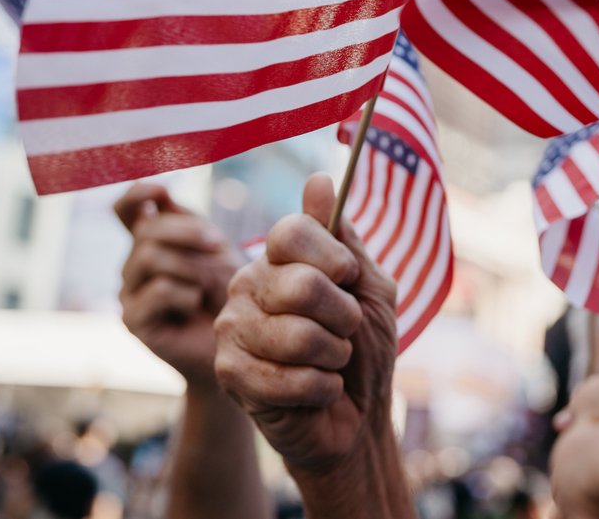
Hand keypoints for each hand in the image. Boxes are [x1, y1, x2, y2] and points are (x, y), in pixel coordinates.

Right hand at [115, 183, 239, 390]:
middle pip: (145, 230)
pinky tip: (197, 306)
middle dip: (186, 231)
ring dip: (191, 265)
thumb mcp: (215, 251)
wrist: (238, 350)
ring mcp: (130, 293)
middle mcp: (134, 264)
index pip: (126, 208)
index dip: (136, 193)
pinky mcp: (133, 321)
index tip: (162, 189)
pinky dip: (185, 293)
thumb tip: (161, 195)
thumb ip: (187, 224)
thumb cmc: (231, 295)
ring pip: (150, 257)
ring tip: (212, 285)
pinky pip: (157, 290)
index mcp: (152, 241)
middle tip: (218, 244)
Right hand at [214, 174, 398, 476]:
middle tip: (345, 334)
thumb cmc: (363, 350)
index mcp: (277, 259)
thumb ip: (344, 240)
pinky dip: (321, 388)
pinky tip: (318, 391)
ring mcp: (232, 328)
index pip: (293, 232)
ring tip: (331, 364)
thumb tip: (319, 180)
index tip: (349, 278)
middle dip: (344, 317)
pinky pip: (287, 377)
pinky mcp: (229, 373)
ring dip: (334, 357)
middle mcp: (246, 284)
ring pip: (298, 335)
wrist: (356, 418)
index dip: (333, 258)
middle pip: (302, 284)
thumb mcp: (369, 288)